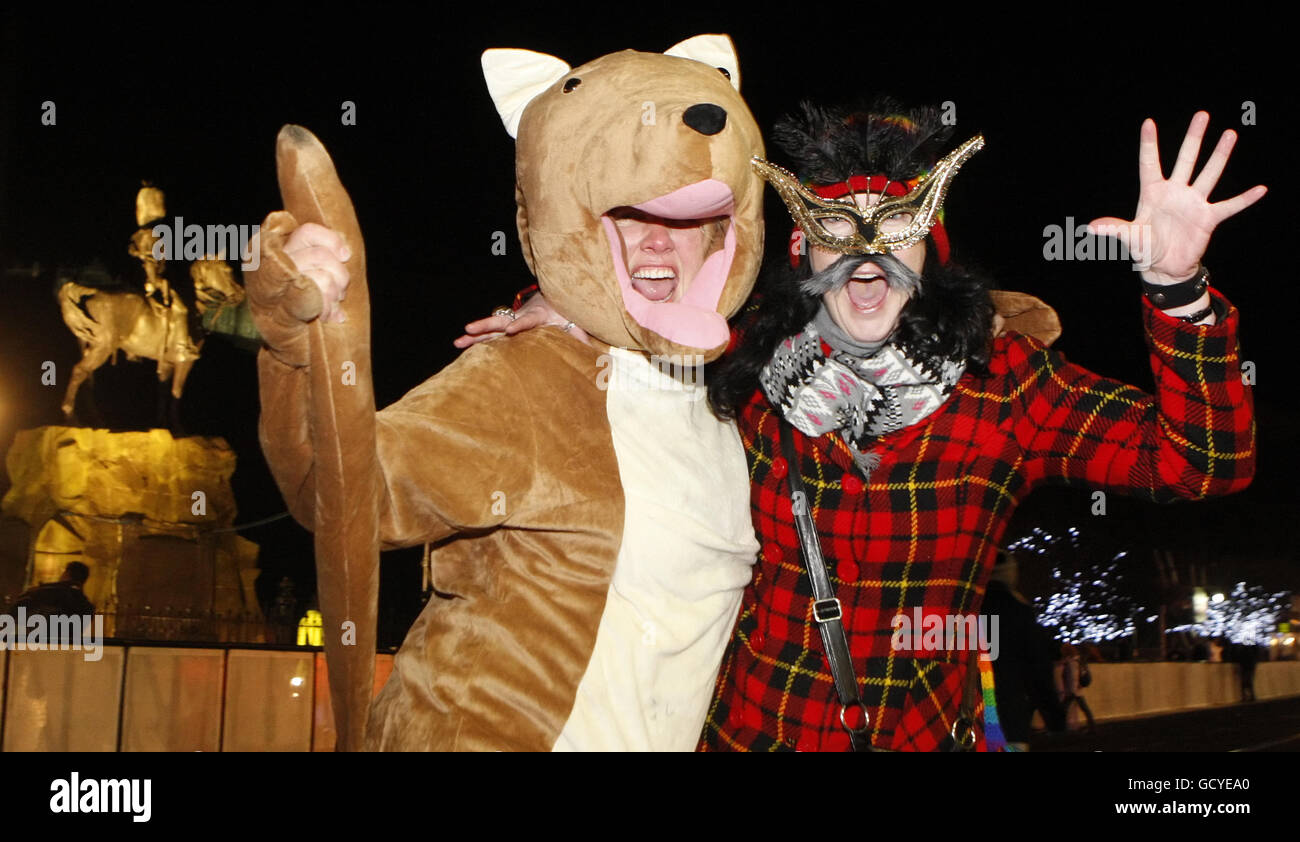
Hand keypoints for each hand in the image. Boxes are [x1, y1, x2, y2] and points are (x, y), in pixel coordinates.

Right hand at [283, 222, 351, 322]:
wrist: (284, 332)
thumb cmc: (308, 299)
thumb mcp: (318, 274)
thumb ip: (328, 260)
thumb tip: (345, 254)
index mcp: (287, 250)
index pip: (308, 232)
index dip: (331, 240)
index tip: (346, 255)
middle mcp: (280, 263)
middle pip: (321, 256)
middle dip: (340, 275)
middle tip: (340, 291)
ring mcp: (280, 284)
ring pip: (323, 278)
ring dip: (334, 295)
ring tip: (332, 304)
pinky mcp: (285, 307)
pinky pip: (317, 302)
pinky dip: (328, 310)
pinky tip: (327, 316)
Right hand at [453, 290, 589, 347]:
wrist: (555, 298)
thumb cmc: (566, 314)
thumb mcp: (576, 324)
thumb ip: (582, 339)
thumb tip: (599, 357)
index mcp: (538, 316)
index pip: (528, 320)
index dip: (520, 325)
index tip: (512, 331)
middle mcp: (521, 316)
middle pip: (501, 320)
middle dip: (485, 325)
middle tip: (468, 329)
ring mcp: (511, 321)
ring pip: (491, 327)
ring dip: (474, 335)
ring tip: (457, 342)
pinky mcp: (506, 326)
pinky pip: (490, 333)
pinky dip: (475, 339)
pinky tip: (460, 346)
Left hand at [1088, 112, 1266, 284]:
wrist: (1163, 267)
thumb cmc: (1144, 249)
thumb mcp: (1129, 237)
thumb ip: (1114, 229)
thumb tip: (1091, 227)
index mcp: (1152, 193)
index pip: (1149, 164)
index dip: (1149, 144)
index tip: (1148, 122)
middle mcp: (1175, 192)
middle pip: (1185, 160)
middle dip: (1193, 138)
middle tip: (1202, 115)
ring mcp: (1193, 203)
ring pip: (1208, 174)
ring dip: (1219, 155)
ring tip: (1230, 134)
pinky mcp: (1208, 218)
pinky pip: (1229, 206)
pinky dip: (1244, 199)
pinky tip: (1261, 189)